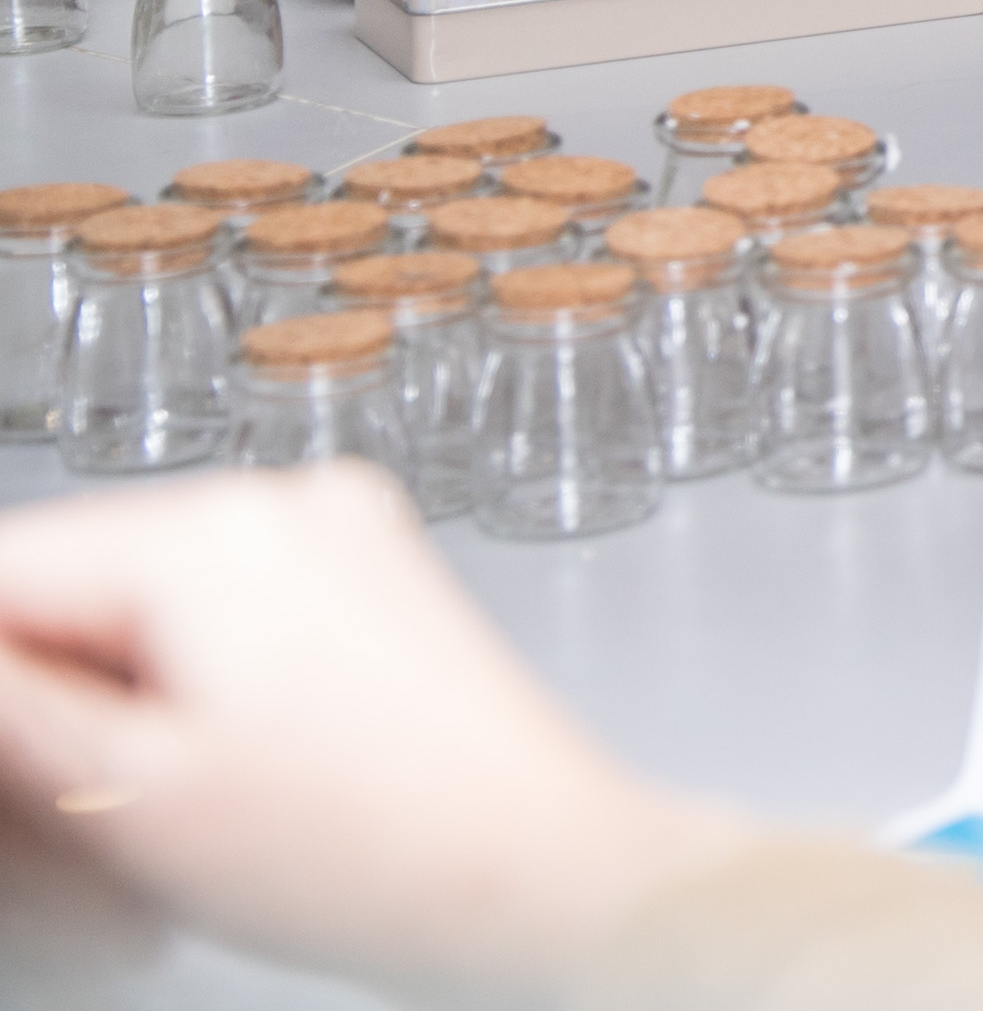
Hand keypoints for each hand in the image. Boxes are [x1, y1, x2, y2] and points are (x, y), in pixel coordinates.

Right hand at [0, 468, 748, 1003]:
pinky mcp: (365, 578)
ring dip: (108, 698)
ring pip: (143, 603)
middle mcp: (282, 502)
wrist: (532, 875)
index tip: (14, 762)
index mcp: (211, 532)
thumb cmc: (365, 852)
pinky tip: (208, 774)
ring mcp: (336, 533)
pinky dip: (185, 687)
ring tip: (139, 809)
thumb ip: (7, 699)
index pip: (7, 567)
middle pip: (75, 583)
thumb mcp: (122, 791)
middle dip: (42, 694)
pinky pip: (223, 612)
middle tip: (60, 811)